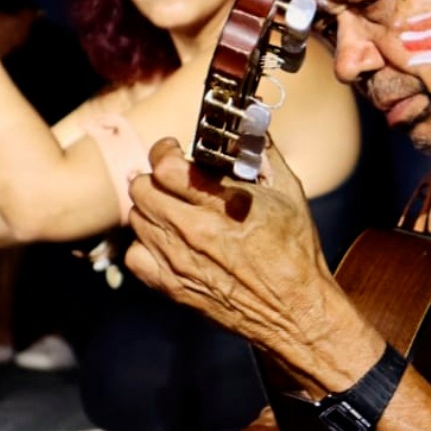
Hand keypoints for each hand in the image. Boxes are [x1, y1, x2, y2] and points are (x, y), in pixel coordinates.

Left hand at [125, 137, 337, 369]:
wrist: (295, 311)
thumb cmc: (296, 251)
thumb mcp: (288, 192)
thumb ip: (263, 151)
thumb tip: (249, 118)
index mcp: (223, 204)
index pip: (165, 166)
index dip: (165, 152)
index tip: (175, 151)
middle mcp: (194, 232)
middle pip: (142, 189)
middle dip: (156, 177)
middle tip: (173, 180)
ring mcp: (179, 262)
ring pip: (137, 218)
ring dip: (151, 208)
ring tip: (173, 210)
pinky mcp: (172, 287)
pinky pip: (135, 256)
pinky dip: (145, 245)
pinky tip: (166, 242)